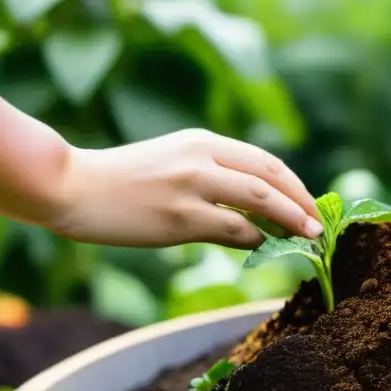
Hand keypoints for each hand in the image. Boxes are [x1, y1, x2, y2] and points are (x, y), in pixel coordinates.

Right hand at [46, 129, 320, 248]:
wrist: (71, 187)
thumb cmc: (121, 181)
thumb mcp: (172, 164)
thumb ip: (212, 179)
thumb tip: (254, 215)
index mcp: (202, 141)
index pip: (264, 161)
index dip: (295, 185)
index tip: (311, 206)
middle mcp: (201, 157)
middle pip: (271, 176)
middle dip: (302, 202)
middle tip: (319, 225)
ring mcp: (191, 185)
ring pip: (261, 200)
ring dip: (291, 221)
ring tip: (309, 239)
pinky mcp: (179, 216)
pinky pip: (234, 229)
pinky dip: (258, 239)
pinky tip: (267, 248)